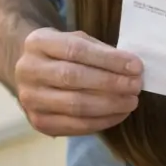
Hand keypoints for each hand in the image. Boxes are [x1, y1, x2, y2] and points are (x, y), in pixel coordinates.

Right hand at [14, 27, 141, 136]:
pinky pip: (74, 126)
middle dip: (111, 83)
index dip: (109, 59)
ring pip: (74, 105)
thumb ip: (99, 51)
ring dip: (109, 105)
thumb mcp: (76, 40)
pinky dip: (101, 121)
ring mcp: (30, 99)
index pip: (77, 50)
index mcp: (38, 43)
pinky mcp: (38, 122)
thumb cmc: (62, 53)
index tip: (136, 66)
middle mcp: (28, 71)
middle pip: (74, 78)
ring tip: (131, 101)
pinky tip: (119, 114)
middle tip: (136, 85)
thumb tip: (131, 68)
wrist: (31, 71)